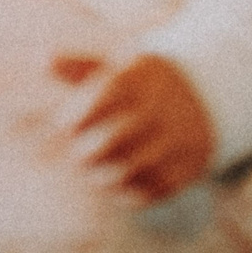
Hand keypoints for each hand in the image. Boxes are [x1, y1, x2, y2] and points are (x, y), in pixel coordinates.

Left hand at [61, 52, 213, 202]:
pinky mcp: (189, 167)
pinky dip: (130, 193)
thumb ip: (79, 67)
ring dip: (105, 177)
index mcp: (138, 79)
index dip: (75, 119)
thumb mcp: (117, 67)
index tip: (67, 126)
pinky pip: (155, 189)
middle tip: (77, 157)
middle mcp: (160, 108)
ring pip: (133, 169)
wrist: (208, 94)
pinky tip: (116, 186)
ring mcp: (178, 140)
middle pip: (113, 139)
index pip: (99, 100)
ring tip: (93, 175)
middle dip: (86, 153)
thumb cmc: (143, 83)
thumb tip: (42, 59)